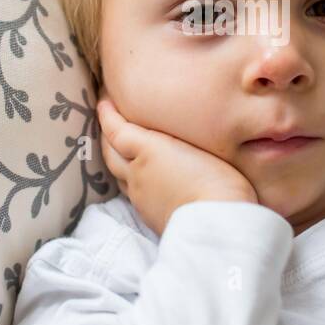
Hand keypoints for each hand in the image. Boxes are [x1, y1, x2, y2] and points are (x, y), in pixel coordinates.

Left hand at [96, 99, 257, 236]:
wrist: (217, 226)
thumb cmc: (220, 181)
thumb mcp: (205, 147)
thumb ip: (183, 138)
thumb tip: (177, 131)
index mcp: (149, 150)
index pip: (116, 129)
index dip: (107, 113)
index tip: (104, 98)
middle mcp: (137, 172)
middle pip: (109, 151)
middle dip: (106, 133)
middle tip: (108, 118)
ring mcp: (140, 196)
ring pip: (119, 173)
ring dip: (116, 157)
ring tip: (124, 147)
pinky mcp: (148, 215)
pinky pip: (131, 191)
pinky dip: (131, 178)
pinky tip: (143, 177)